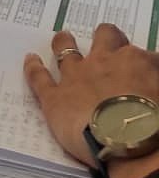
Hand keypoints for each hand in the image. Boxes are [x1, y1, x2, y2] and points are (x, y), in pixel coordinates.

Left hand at [25, 24, 158, 177]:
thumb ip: (155, 84)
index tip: (149, 72)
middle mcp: (104, 61)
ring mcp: (76, 76)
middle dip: (107, 37)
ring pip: (66, 49)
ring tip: (63, 38)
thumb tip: (153, 84)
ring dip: (64, 42)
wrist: (125, 141)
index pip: (144, 55)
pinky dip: (33, 68)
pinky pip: (39, 78)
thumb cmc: (153, 123)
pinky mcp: (54, 97)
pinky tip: (30, 60)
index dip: (147, 64)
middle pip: (105, 36)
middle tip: (110, 43)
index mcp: (135, 62)